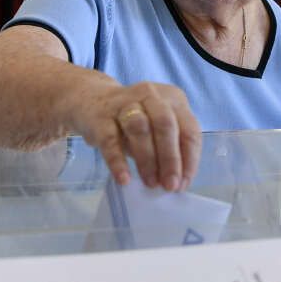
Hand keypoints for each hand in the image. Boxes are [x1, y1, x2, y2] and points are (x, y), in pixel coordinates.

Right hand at [71, 79, 201, 190]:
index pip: (189, 129)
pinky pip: (110, 139)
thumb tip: (176, 182)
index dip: (189, 159)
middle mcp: (151, 96)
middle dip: (171, 159)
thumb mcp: (156, 129)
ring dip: (148, 159)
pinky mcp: (100, 116)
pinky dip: (118, 161)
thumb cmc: (133, 120)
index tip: (183, 184)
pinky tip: (124, 179)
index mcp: (173, 99)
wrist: (91, 101)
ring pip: (139, 128)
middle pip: (165, 125)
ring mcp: (124, 103)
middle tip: (169, 185)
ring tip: (150, 183)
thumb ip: (168, 150)